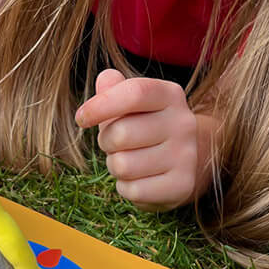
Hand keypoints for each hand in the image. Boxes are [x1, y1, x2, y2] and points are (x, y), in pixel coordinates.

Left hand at [75, 69, 200, 210]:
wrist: (186, 160)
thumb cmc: (146, 125)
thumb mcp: (132, 104)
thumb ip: (115, 89)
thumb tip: (106, 79)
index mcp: (170, 95)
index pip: (134, 93)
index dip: (101, 105)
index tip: (82, 118)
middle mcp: (184, 123)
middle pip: (121, 133)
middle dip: (106, 141)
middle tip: (115, 144)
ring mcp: (186, 156)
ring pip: (123, 165)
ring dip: (115, 166)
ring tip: (129, 160)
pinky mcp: (182, 185)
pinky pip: (132, 190)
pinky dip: (126, 187)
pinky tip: (139, 179)